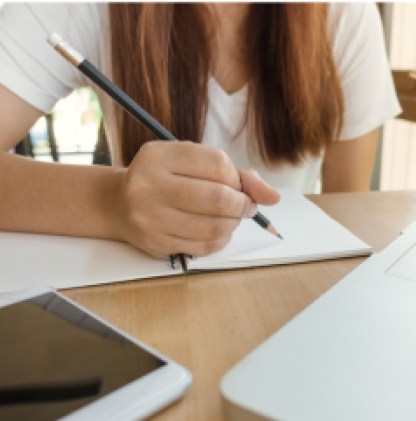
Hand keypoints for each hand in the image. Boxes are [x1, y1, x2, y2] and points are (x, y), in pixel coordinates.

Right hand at [115, 141, 279, 258]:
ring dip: (233, 223)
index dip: (236, 177)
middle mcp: (149, 185)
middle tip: (245, 206)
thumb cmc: (166, 179)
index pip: (217, 164)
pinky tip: (216, 230)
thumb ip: (236, 174)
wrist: (120, 204)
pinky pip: (203, 246)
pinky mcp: (155, 243)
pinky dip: (220, 238)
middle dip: (242, 204)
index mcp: (159, 156)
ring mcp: (149, 217)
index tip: (237, 184)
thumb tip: (272, 197)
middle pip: (218, 198)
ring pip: (214, 226)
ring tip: (230, 217)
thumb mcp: (192, 162)